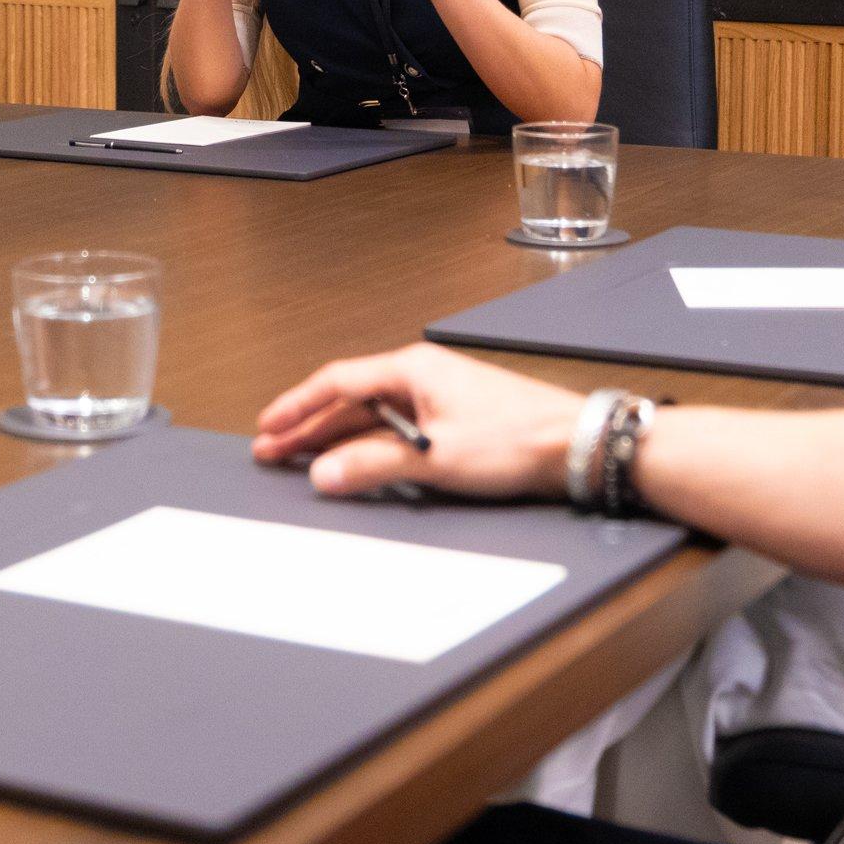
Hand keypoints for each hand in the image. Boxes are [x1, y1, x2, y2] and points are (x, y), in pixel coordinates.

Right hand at [254, 341, 580, 498]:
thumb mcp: (437, 458)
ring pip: (374, 415)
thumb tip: (323, 473)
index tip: (267, 426)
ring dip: (338, 437)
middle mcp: (424, 376)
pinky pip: (399, 428)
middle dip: (310, 425)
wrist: (575, 444)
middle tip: (272, 450)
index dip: (297, 406)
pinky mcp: (456, 418)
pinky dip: (371, 444)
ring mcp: (440, 396)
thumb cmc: (516, 439)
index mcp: (413, 370)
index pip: (338, 382)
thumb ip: (374, 465)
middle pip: (352, 399)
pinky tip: (358, 462)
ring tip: (303, 458)